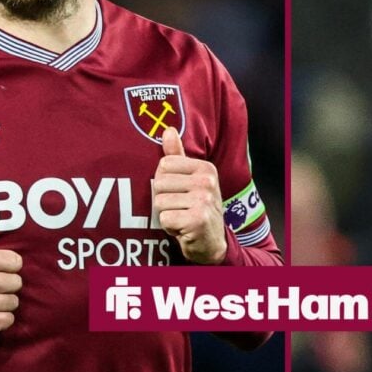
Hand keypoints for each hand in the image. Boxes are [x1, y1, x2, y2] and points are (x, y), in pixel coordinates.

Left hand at [152, 127, 226, 263]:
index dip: (164, 181)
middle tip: (180, 208)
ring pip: (159, 202)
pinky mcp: (197, 220)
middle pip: (159, 183)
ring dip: (166, 215)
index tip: (179, 192)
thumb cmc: (197, 207)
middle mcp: (207, 181)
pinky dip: (169, 227)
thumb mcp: (191, 180)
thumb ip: (177, 156)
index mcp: (205, 168)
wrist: (212, 241)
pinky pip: (164, 218)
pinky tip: (183, 228)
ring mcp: (204, 200)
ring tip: (181, 217)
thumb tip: (167, 130)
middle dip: (163, 200)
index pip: (164, 164)